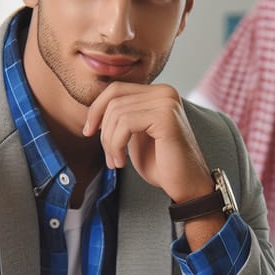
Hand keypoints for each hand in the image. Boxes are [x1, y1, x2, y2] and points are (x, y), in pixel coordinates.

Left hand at [83, 82, 213, 203]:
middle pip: (114, 100)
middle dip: (104, 131)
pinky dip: (116, 145)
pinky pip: (126, 124)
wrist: (185, 186)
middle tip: (109, 157)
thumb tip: (94, 107)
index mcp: (158, 93)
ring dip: (109, 142)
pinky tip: (122, 162)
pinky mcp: (166, 117)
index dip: (96, 109)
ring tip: (116, 162)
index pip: (116, 89)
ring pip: (117, 113)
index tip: (89, 131)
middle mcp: (165, 92)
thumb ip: (122, 116)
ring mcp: (167, 102)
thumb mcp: (135, 135)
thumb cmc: (162, 164)